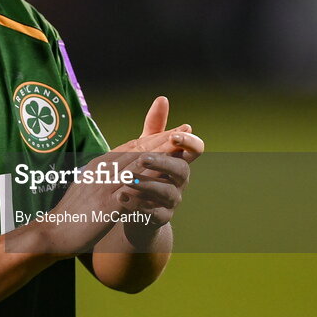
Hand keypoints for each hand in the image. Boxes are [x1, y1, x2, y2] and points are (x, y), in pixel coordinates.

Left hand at [115, 96, 204, 243]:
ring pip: (167, 193)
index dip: (188, 142)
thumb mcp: (148, 148)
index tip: (175, 135)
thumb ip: (155, 127)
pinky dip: (137, 205)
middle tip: (143, 158)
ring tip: (127, 180)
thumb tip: (162, 99)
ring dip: (147, 185)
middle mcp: (180, 181)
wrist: (137, 210)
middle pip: (182, 170)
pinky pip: (153, 213)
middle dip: (163, 163)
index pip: (195, 149)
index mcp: (179, 161)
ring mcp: (172, 200)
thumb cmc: (146, 173)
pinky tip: (121, 198)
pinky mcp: (160, 218)